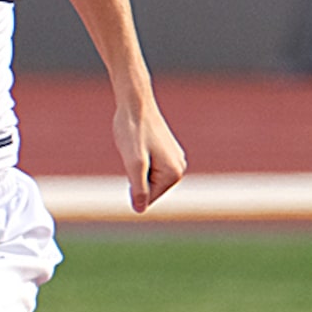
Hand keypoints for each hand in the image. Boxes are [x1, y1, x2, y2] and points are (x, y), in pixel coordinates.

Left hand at [114, 99, 185, 214]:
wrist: (135, 103)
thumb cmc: (132, 130)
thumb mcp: (133, 163)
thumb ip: (138, 189)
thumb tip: (140, 209)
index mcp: (174, 173)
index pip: (148, 199)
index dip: (132, 186)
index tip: (132, 162)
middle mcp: (179, 167)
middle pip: (150, 189)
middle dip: (135, 177)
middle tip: (133, 153)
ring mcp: (175, 158)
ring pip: (148, 178)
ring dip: (136, 168)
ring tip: (137, 147)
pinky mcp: (167, 151)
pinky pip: (149, 167)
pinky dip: (139, 160)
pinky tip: (139, 142)